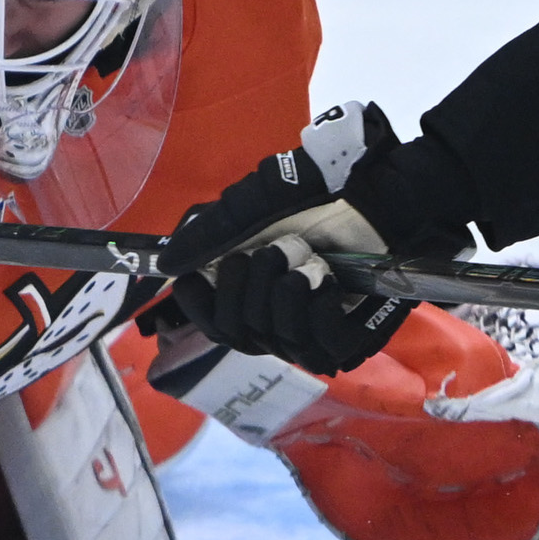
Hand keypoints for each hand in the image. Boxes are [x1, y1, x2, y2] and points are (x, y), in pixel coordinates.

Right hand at [164, 103, 461, 376]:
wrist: (373, 193)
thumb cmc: (314, 195)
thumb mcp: (248, 207)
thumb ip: (206, 235)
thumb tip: (165, 263)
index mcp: (249, 291)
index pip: (211, 325)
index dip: (199, 308)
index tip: (195, 279)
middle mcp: (276, 318)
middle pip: (236, 333)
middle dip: (248, 285)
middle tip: (276, 248)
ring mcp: (312, 332)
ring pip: (275, 340)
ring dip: (284, 289)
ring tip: (305, 257)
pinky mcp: (348, 338)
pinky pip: (319, 345)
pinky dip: (315, 307)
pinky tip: (324, 280)